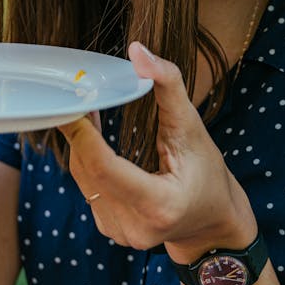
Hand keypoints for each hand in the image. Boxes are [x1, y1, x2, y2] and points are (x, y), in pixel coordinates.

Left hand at [59, 43, 256, 261]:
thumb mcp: (193, 126)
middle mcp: (134, 227)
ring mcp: (119, 233)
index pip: (104, 168)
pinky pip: (87, 187)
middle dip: (79, 131)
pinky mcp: (109, 229)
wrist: (211, 223)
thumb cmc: (207, 173)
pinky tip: (94, 139)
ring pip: (83, 178)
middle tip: (79, 95)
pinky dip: (88, 160)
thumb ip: (168, 85)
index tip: (72, 103)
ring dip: (81, 143)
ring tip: (87, 111)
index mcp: (159, 205)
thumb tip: (137, 51)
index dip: (82, 135)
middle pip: (89, 169)